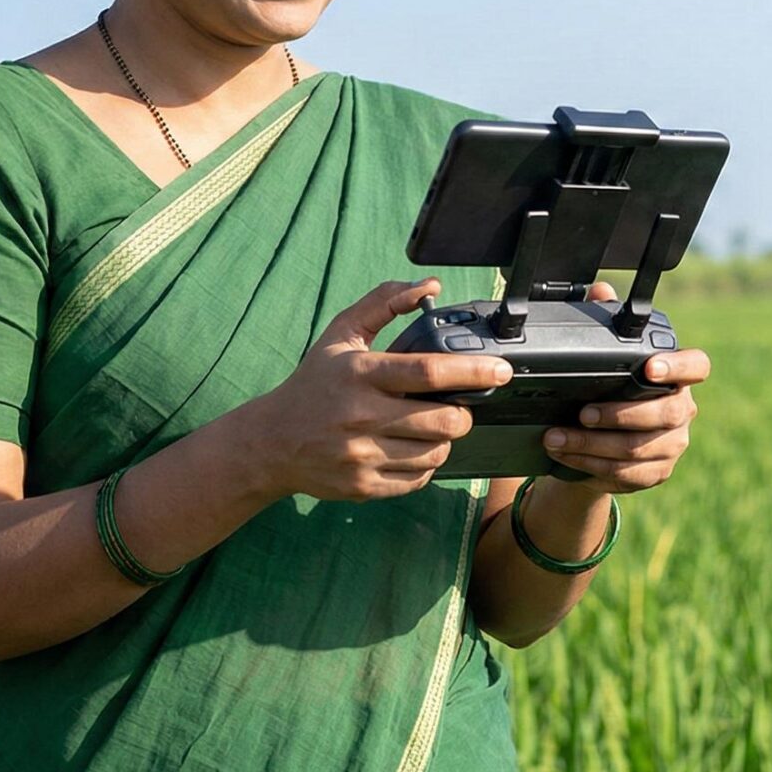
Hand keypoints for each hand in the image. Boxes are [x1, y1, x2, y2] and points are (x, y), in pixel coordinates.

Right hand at [237, 279, 499, 501]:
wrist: (270, 442)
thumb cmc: (314, 383)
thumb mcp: (341, 334)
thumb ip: (383, 303)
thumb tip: (430, 286)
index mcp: (360, 373)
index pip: (428, 371)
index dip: (473, 371)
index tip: (501, 371)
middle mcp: (360, 416)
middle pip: (443, 420)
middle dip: (463, 414)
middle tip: (458, 407)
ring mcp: (360, 455)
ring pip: (435, 453)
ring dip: (444, 440)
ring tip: (431, 428)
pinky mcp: (362, 486)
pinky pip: (417, 480)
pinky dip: (424, 466)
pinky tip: (411, 450)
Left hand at [541, 279, 708, 492]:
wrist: (604, 443)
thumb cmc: (609, 391)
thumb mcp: (605, 358)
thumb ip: (606, 321)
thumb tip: (600, 291)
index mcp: (678, 377)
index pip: (697, 367)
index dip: (678, 367)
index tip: (650, 367)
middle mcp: (683, 410)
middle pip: (664, 414)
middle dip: (618, 415)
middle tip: (581, 413)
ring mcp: (673, 445)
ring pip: (638, 449)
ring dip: (592, 444)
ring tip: (556, 438)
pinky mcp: (656, 473)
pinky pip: (626, 473)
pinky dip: (591, 465)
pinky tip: (566, 456)